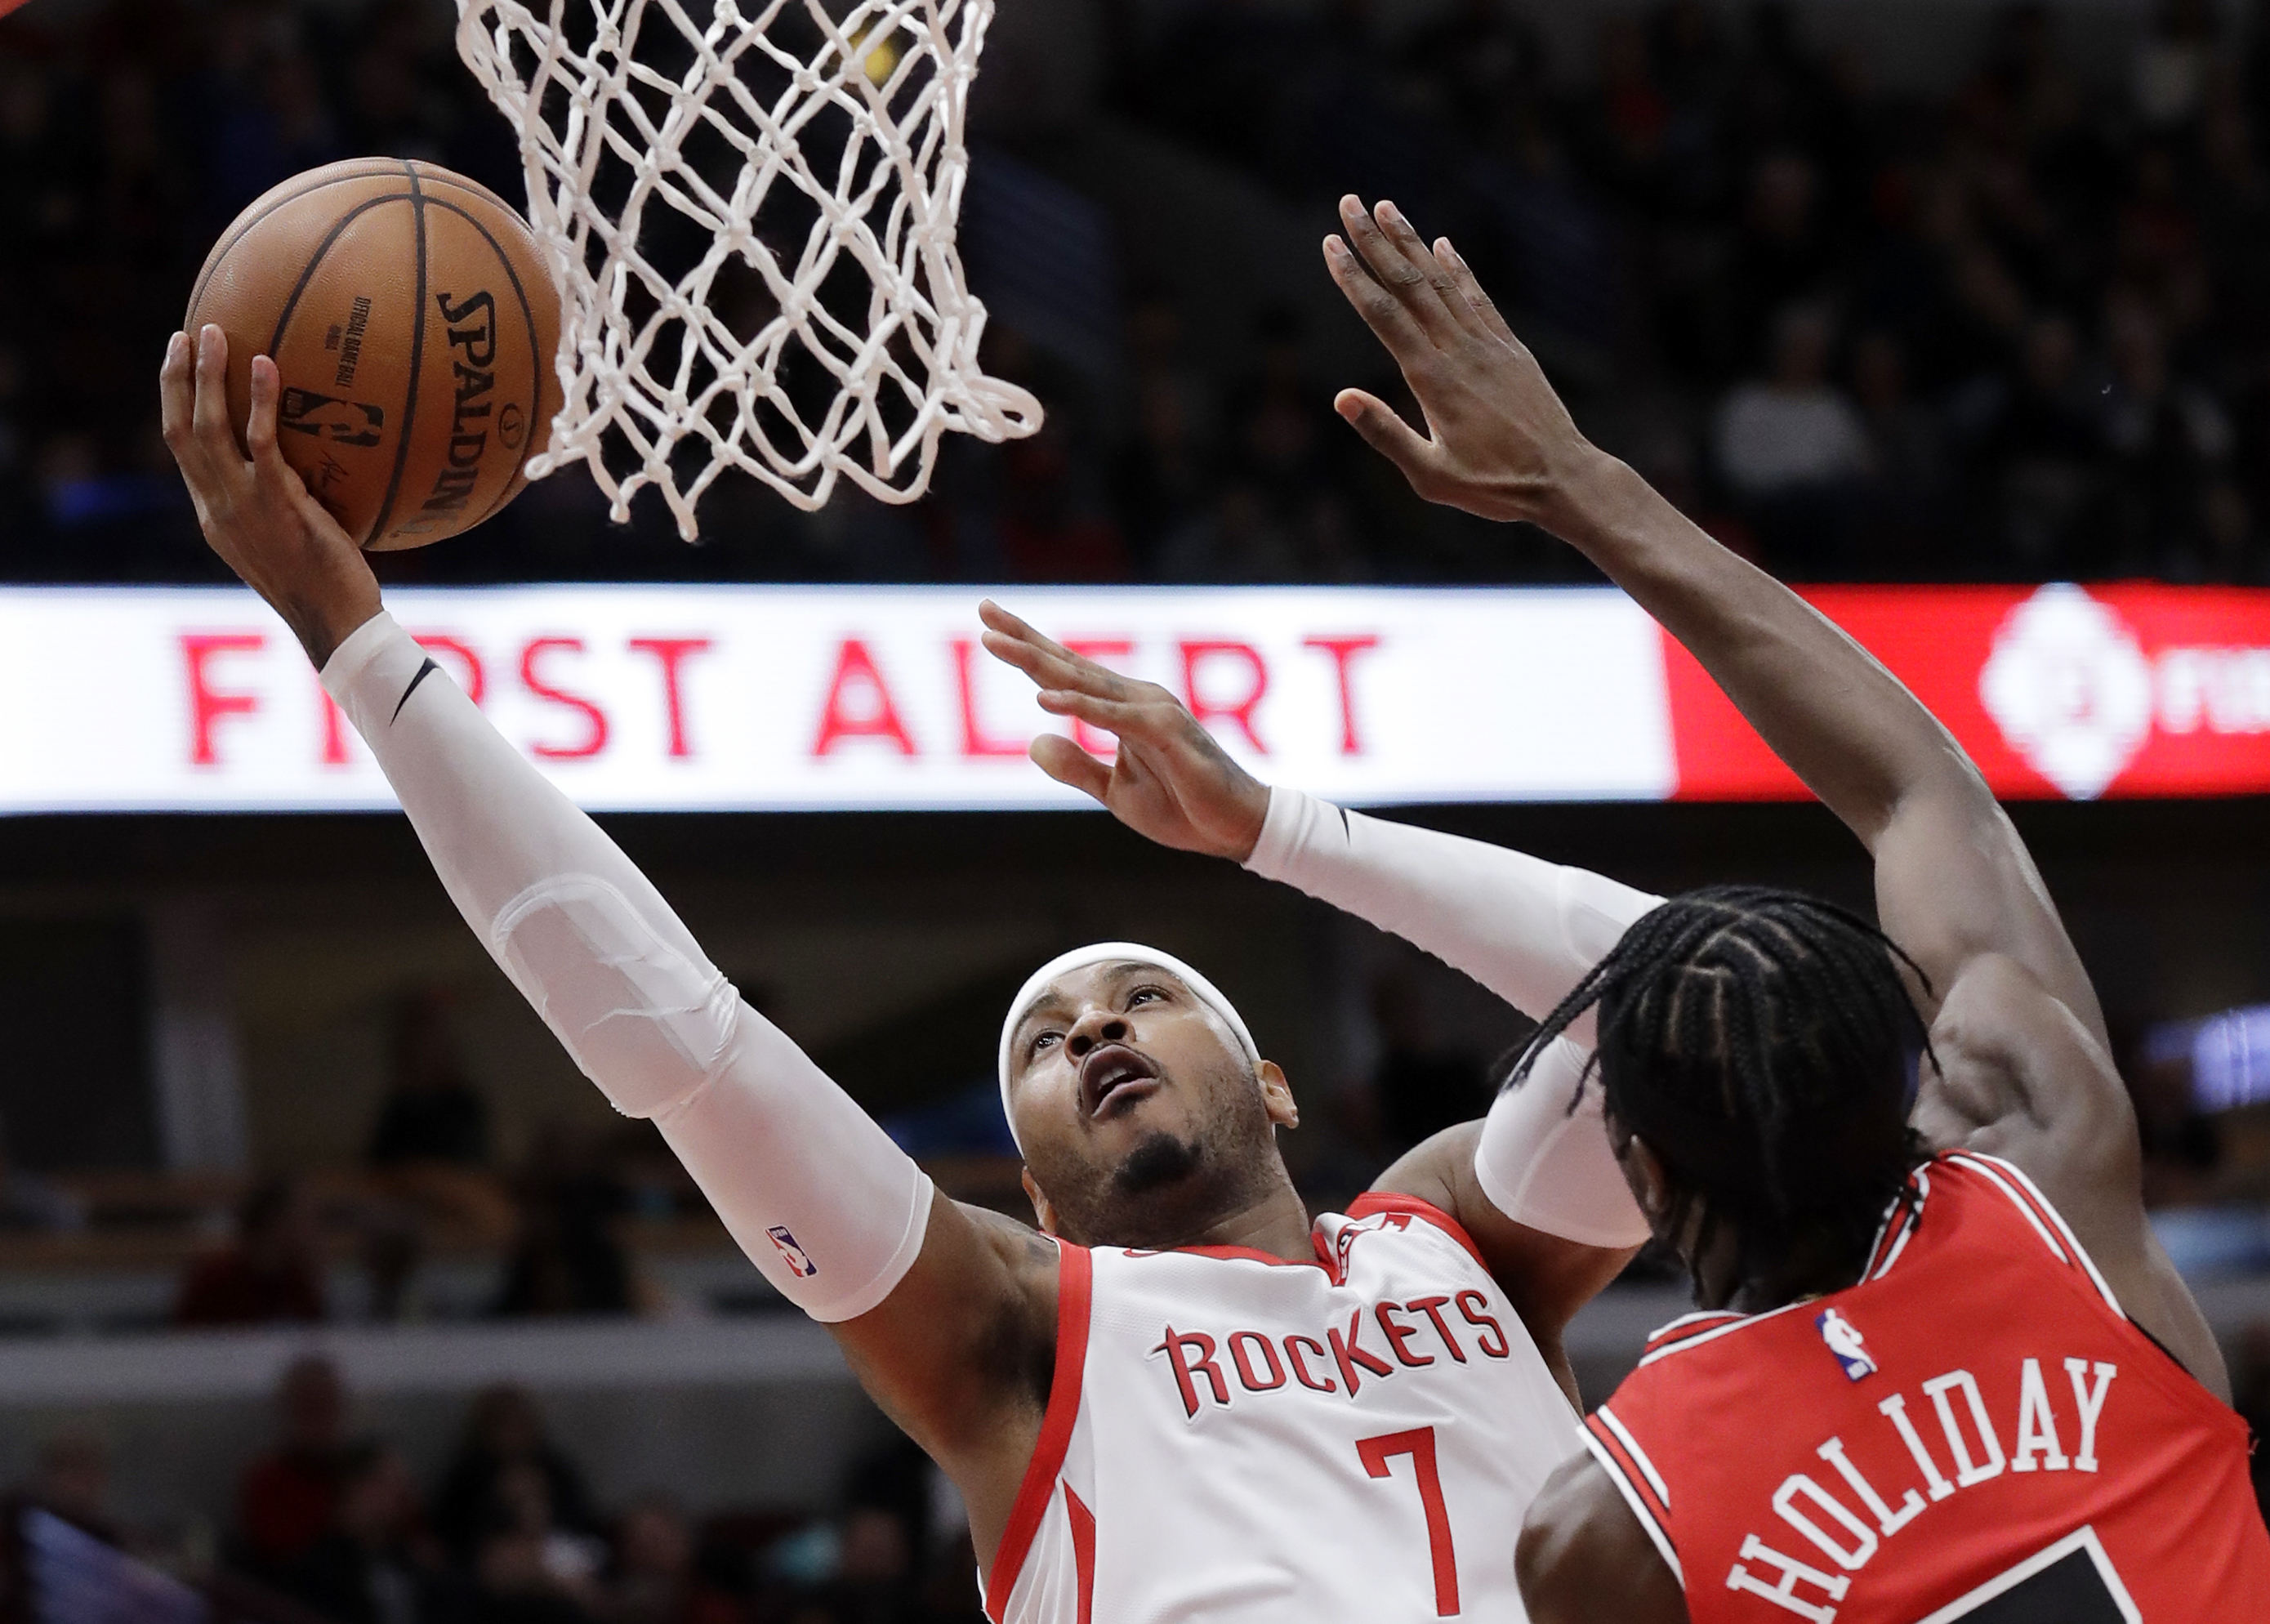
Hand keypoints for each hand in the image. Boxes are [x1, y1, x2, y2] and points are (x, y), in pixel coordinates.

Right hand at [160, 324, 380, 666]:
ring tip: (212, 331)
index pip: (182, 453)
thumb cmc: (330, 586)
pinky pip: (260, 441)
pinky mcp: (276, 503)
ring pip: (206, 428)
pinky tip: (266, 363)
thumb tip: (313, 467)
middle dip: (176, 379)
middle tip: (184, 333)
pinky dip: (258, 399)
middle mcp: (217, 507)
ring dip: (205, 376)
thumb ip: (286, 502)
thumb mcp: (293, 541)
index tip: (179, 366)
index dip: (175, 406)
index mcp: (214, 515)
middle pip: (179, 431)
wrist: (337, 623)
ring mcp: (241, 506)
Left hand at [979, 601, 1270, 860]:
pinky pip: (1115, 718)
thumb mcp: (1115, 791)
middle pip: (1069, 664)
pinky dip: (1081, 707)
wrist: (1235, 829)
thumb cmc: (1183, 806)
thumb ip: (1077, 766)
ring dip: (1039, 663)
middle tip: (984, 610)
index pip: (1066, 673)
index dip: (1027, 647)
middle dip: (1023, 638)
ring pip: (1086, 682)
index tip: (989, 623)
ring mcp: (1152, 711)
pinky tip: (1045, 699)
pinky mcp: (1167, 733)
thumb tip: (1032, 742)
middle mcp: (1135, 698)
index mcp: (1121, 708)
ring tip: (996, 644)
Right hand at [1324, 196, 1612, 528]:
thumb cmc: (1494, 487)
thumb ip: (1386, 434)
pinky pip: (1478, 298)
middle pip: (1410, 284)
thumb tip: (1341, 398)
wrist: (1563, 478)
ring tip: (1387, 208)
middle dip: (1375, 241)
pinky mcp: (1511, 349)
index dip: (1354, 277)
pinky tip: (1442, 245)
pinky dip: (1458, 268)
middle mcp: (1459, 351)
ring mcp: (1488, 345)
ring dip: (1412, 242)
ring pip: (1442, 282)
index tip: (1330, 243)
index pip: (1384, 315)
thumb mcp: (1430, 476)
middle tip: (1350, 202)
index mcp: (1433, 380)